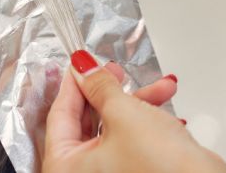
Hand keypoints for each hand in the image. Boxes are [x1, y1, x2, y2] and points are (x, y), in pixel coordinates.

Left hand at [43, 51, 225, 172]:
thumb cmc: (162, 169)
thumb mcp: (123, 113)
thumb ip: (99, 86)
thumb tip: (85, 68)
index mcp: (66, 167)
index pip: (60, 115)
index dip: (74, 83)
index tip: (82, 62)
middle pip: (86, 121)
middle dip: (109, 92)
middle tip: (115, 70)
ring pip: (112, 128)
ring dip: (137, 103)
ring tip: (160, 87)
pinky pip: (128, 141)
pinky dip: (145, 122)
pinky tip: (165, 108)